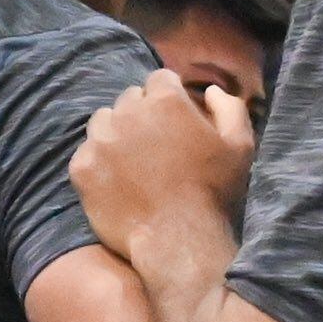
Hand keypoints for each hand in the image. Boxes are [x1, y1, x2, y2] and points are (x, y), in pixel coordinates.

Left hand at [72, 70, 255, 259]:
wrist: (179, 241)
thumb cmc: (214, 194)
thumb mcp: (240, 147)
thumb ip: (229, 107)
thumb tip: (210, 90)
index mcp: (166, 100)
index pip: (160, 79)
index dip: (170, 98)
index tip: (176, 121)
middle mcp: (128, 111)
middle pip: (130, 99)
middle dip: (142, 115)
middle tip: (157, 146)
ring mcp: (100, 140)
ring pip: (103, 121)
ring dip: (117, 133)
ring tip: (134, 162)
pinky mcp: (82, 167)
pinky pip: (87, 152)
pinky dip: (100, 162)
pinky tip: (119, 181)